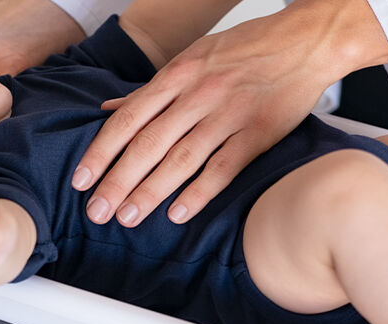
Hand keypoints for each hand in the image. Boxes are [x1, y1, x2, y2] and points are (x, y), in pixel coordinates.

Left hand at [73, 0, 387, 226]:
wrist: (306, 41)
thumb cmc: (248, 48)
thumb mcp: (193, 57)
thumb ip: (151, 88)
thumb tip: (109, 107)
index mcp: (178, 74)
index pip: (128, 118)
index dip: (101, 151)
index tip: (81, 180)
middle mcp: (198, 94)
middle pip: (147, 144)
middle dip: (117, 181)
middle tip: (96, 211)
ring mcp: (228, 114)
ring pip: (180, 159)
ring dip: (150, 191)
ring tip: (127, 217)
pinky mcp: (258, 132)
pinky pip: (223, 167)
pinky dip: (199, 192)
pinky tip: (178, 214)